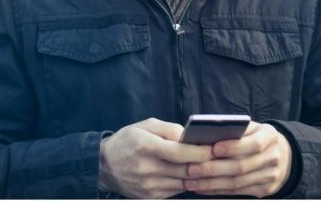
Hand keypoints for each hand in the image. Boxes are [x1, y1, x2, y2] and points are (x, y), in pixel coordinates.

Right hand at [99, 117, 213, 198]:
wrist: (104, 165)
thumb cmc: (127, 140)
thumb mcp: (146, 126)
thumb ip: (169, 129)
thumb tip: (191, 137)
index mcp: (146, 147)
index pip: (180, 153)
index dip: (200, 152)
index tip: (213, 148)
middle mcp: (147, 169)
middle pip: (185, 170)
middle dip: (203, 163)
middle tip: (216, 156)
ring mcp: (148, 186)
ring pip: (183, 182)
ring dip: (196, 174)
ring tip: (204, 164)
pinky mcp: (150, 197)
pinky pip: (176, 190)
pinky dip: (184, 182)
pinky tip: (187, 173)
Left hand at [183, 121, 291, 196]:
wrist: (280, 154)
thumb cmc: (255, 136)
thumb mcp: (250, 127)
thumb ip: (234, 129)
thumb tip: (205, 136)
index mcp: (270, 136)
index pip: (253, 144)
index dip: (233, 147)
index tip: (213, 148)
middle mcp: (273, 157)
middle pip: (241, 167)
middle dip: (213, 169)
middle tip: (191, 168)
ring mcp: (270, 176)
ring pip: (237, 182)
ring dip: (211, 183)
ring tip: (191, 181)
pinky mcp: (264, 190)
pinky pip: (237, 191)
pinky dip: (217, 190)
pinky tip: (201, 187)